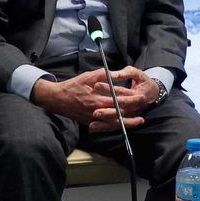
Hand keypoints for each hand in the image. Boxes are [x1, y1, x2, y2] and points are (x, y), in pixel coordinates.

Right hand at [31, 69, 146, 132]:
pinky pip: (104, 126)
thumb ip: (102, 75)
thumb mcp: (88, 77)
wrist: (57, 99)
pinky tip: (121, 124)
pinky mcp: (88, 122)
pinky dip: (113, 126)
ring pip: (111, 125)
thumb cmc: (72, 86)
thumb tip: (115, 74)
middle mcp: (96, 112)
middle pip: (117, 117)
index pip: (117, 103)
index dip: (130, 103)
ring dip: (124, 125)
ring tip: (136, 123)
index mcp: (97, 100)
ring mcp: (92, 119)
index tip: (140, 103)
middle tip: (142, 119)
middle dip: (130, 119)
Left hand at [87, 65, 161, 131]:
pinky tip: (93, 127)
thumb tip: (110, 74)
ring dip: (105, 122)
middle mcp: (134, 107)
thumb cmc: (143, 81)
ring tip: (93, 121)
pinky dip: (104, 126)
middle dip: (107, 111)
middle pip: (120, 110)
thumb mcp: (136, 73)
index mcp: (137, 95)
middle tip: (95, 111)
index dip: (109, 89)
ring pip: (118, 120)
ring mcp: (130, 114)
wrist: (152, 93)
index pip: (121, 92)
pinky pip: (115, 124)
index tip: (96, 85)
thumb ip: (123, 73)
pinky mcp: (126, 119)